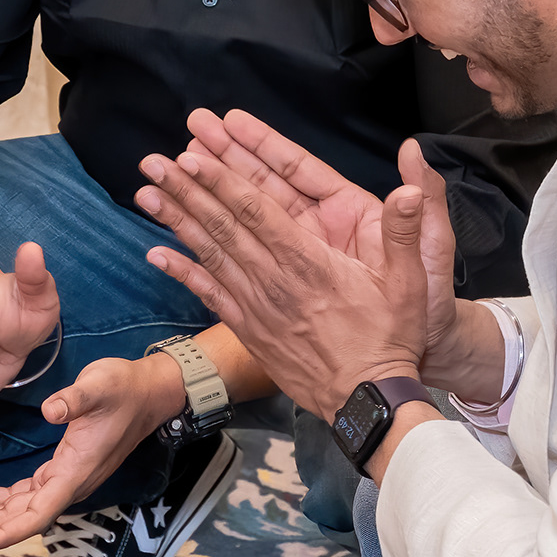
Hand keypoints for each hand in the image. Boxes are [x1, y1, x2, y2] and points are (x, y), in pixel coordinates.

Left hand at [0, 354, 185, 551]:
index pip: (35, 514)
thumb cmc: (124, 388)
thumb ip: (75, 399)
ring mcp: (60, 481)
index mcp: (74, 473)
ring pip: (12, 510)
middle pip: (14, 519)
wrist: (148, 393)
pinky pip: (17, 495)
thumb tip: (51, 410)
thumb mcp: (100, 386)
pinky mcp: (56, 472)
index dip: (5, 533)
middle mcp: (66, 485)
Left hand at [138, 117, 443, 420]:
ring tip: (146, 192)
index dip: (223, 181)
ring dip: (176, 221)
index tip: (194, 156)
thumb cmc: (390, 339)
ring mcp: (258, 308)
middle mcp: (275, 283)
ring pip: (210, 255)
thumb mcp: (411, 284)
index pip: (258, 212)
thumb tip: (410, 188)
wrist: (367, 401)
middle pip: (223, 227)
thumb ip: (406, 232)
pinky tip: (155, 253)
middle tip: (155, 162)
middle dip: (187, 190)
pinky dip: (181, 273)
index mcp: (310, 264)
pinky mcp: (250, 330)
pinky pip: (209, 296)